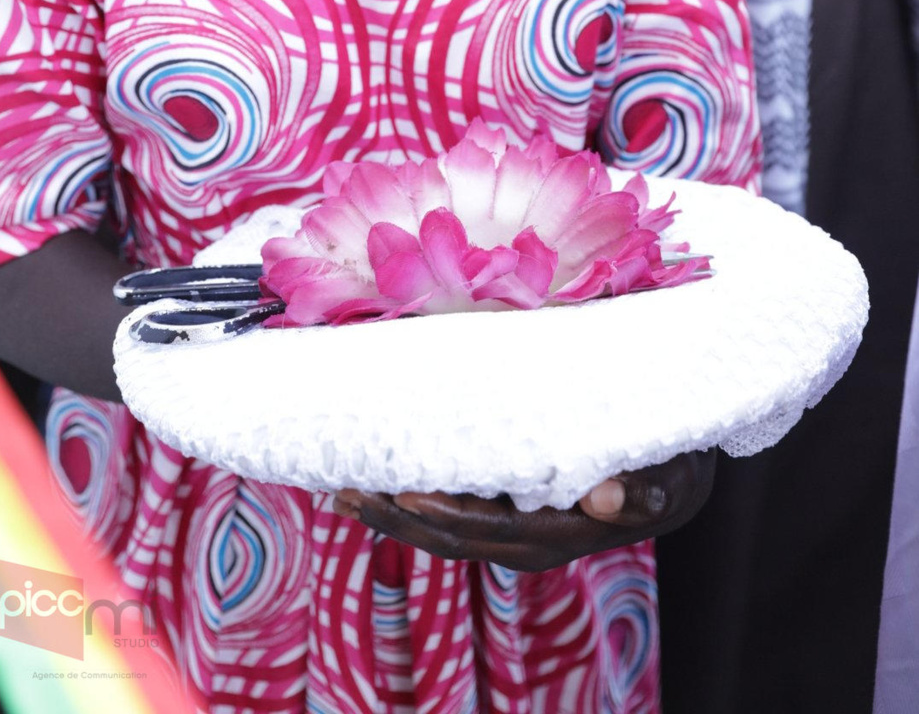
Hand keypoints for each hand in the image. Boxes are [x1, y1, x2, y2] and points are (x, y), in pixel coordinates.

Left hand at [332, 448, 715, 570]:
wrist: (672, 482)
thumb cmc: (667, 471)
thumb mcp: (667, 477)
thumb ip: (642, 490)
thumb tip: (609, 495)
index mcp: (553, 533)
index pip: (482, 528)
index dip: (438, 513)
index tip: (399, 489)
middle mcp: (524, 541)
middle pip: (446, 536)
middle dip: (393, 515)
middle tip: (341, 489)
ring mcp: (511, 531)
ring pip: (439, 530)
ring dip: (389, 511)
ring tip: (340, 489)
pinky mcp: (505, 514)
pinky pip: (449, 513)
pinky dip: (409, 500)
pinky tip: (376, 483)